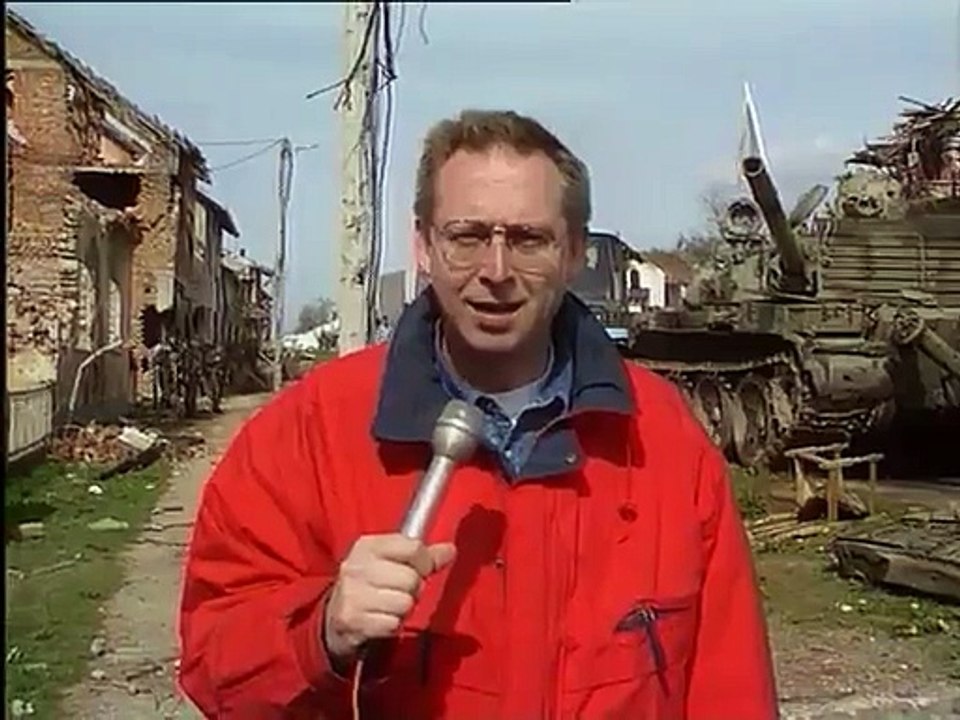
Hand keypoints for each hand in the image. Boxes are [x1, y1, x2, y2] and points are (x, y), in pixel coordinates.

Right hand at [322, 534, 455, 662]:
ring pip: (405, 602)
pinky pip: (393, 623)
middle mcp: (357, 566)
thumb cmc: (369, 584)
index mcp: (367, 546)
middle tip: (399, 592)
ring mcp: (352, 593)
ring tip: (389, 606)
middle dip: (413, 589)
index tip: (419, 569)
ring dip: (403, 609)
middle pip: (411, 578)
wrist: (333, 618)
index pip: (412, 547)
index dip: (424, 562)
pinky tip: (381, 620)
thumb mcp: (390, 561)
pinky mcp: (353, 619)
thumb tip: (450, 550)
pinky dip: (393, 625)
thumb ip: (422, 555)